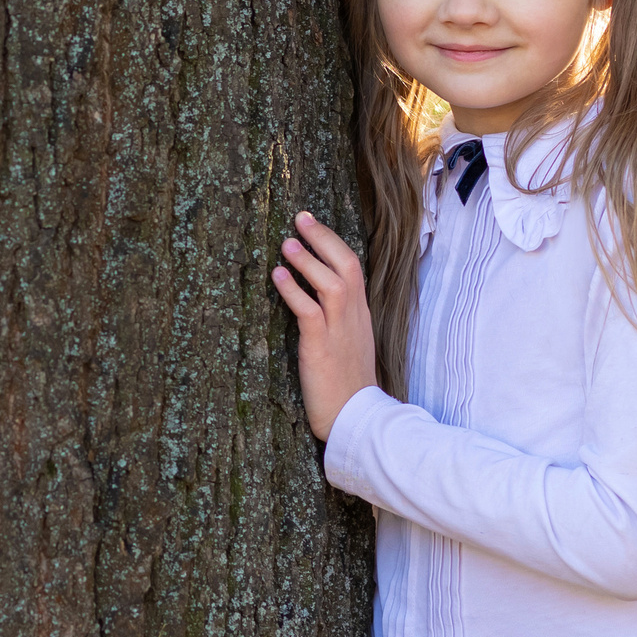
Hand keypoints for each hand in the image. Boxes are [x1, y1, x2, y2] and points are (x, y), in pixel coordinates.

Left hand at [271, 210, 378, 441]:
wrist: (358, 419)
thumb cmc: (348, 386)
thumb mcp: (347, 346)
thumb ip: (337, 321)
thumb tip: (314, 300)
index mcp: (359, 315)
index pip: (352, 268)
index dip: (332, 243)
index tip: (312, 225)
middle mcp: (353, 317)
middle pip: (346, 265)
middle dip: (322, 238)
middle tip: (299, 217)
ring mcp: (339, 331)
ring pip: (330, 283)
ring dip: (307, 261)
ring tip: (285, 244)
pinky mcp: (321, 348)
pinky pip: (309, 311)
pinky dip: (293, 290)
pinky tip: (277, 276)